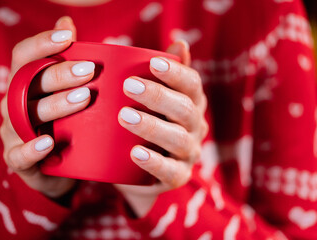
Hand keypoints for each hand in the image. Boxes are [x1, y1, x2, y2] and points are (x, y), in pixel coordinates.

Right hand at [0, 17, 93, 198]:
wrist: (58, 167)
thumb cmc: (64, 124)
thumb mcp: (66, 92)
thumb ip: (66, 60)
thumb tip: (67, 21)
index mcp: (24, 85)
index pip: (23, 57)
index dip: (42, 43)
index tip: (68, 35)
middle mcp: (14, 104)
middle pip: (27, 83)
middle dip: (58, 74)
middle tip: (89, 70)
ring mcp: (13, 131)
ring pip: (25, 115)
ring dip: (55, 105)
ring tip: (84, 98)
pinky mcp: (17, 159)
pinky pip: (19, 155)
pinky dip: (32, 148)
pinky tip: (49, 143)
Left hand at [115, 41, 207, 216]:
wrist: (137, 167)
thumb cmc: (143, 122)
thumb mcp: (149, 97)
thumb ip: (160, 72)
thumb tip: (179, 43)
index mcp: (190, 102)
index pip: (192, 84)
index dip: (176, 72)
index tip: (153, 62)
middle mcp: (194, 126)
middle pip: (185, 109)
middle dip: (159, 96)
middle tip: (129, 85)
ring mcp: (188, 153)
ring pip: (178, 139)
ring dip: (152, 126)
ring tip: (125, 116)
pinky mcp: (177, 177)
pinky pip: (171, 172)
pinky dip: (154, 162)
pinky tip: (135, 152)